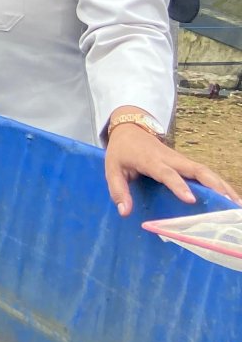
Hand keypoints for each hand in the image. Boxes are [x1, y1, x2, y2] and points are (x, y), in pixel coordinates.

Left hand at [104, 124, 240, 217]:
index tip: (191, 200)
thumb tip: (125, 212)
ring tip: (237, 204)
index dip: (179, 185)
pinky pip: (205, 174)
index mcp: (151, 160)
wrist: (130, 129)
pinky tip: (231, 198)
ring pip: (205, 171)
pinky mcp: (186, 164)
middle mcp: (171, 159)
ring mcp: (181, 160)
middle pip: (196, 169)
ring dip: (222, 186)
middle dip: (214, 185)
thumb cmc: (121, 152)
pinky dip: (219, 184)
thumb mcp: (112, 168)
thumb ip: (118, 190)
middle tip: (229, 203)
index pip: (167, 173)